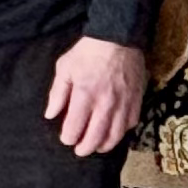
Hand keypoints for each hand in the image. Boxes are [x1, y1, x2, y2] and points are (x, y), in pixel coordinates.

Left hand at [45, 36, 146, 155]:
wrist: (119, 37)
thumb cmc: (88, 52)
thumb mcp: (65, 67)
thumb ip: (57, 93)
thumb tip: (50, 115)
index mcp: (84, 95)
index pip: (74, 128)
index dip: (68, 137)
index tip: (66, 137)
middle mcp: (105, 103)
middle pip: (95, 137)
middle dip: (85, 148)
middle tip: (80, 150)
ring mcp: (123, 103)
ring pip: (115, 135)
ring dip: (105, 145)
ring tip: (98, 147)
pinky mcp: (136, 99)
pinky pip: (131, 123)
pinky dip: (122, 132)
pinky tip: (115, 132)